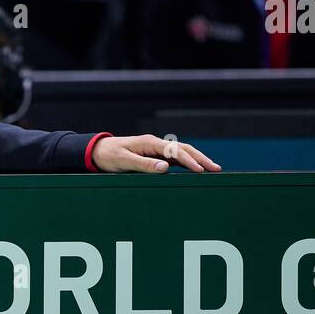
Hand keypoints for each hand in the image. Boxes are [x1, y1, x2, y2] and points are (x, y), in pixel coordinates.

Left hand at [91, 135, 220, 173]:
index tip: (201, 170)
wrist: (98, 151)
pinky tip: (196, 169)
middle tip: (216, 169)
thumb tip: (165, 168)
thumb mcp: (124, 162)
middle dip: (201, 158)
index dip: (190, 161)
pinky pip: (174, 157)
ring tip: (212, 169)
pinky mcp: (154, 154)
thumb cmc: (109, 156)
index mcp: (150, 143)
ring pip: (182, 152)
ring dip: (197, 159)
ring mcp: (156, 149)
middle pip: (184, 149)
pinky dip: (187, 162)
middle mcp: (156, 144)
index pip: (175, 151)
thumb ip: (144, 165)